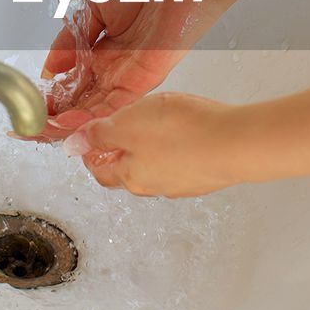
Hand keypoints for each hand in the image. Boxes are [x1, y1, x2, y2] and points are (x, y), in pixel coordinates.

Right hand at [39, 0, 218, 138]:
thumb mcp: (90, 6)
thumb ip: (70, 39)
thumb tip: (50, 68)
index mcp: (101, 49)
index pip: (72, 80)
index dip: (52, 95)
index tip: (32, 106)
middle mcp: (114, 66)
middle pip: (82, 99)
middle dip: (57, 115)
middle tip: (32, 128)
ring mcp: (129, 75)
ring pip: (97, 107)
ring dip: (71, 121)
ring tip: (45, 130)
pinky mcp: (146, 78)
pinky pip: (118, 104)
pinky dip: (95, 116)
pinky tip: (72, 124)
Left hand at [66, 92, 241, 197]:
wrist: (236, 142)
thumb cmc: (182, 132)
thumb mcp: (127, 123)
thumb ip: (100, 134)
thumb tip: (73, 145)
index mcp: (130, 177)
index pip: (101, 171)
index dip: (91, 155)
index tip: (89, 141)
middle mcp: (156, 186)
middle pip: (129, 171)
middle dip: (122, 152)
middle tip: (121, 130)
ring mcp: (184, 182)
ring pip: (158, 166)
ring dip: (152, 149)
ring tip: (155, 124)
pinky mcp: (208, 173)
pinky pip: (184, 161)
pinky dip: (178, 148)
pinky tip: (185, 131)